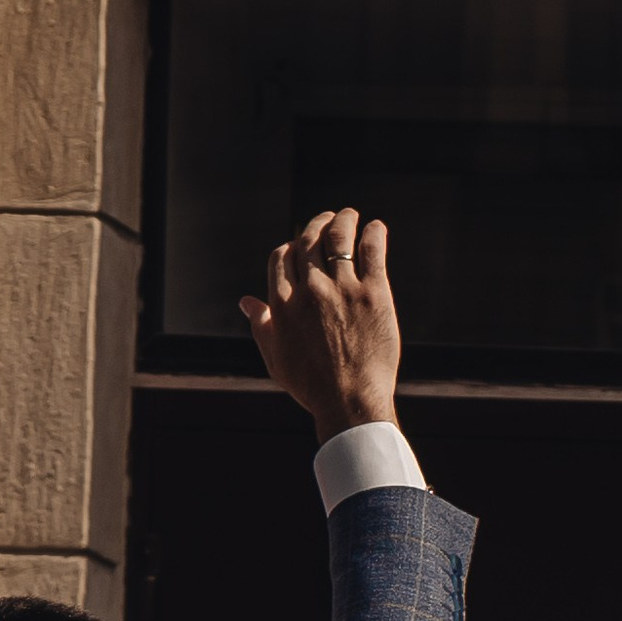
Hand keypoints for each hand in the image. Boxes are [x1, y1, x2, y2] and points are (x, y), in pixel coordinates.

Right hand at [241, 209, 400, 441]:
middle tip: (329, 220)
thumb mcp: (276, 359)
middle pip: (308, 240)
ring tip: (351, 216)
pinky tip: (375, 228)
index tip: (302, 247)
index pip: (281, 257)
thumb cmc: (312, 387)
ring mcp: (342, 291)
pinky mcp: (373, 295)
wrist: (351, 404)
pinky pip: (372, 251)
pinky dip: (373, 233)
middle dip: (317, 224)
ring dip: (344, 220)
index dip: (291, 246)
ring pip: (339, 237)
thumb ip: (261, 326)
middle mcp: (309, 291)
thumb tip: (245, 301)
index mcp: (282, 305)